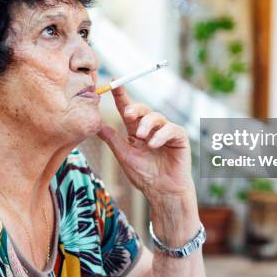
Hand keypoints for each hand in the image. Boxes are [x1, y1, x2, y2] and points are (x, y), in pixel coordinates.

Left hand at [97, 86, 194, 200]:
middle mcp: (151, 128)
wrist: (163, 192)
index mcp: (136, 131)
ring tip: (141, 137)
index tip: (113, 83)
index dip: (121, 96)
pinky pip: (171, 129)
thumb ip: (113, 140)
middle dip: (135, 108)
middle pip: (143, 109)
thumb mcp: (125, 156)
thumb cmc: (145, 176)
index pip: (128, 110)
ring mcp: (166, 132)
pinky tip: (153, 144)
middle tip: (128, 114)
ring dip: (147, 124)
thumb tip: (97, 125)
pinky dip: (161, 135)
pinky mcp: (179, 138)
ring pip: (156, 117)